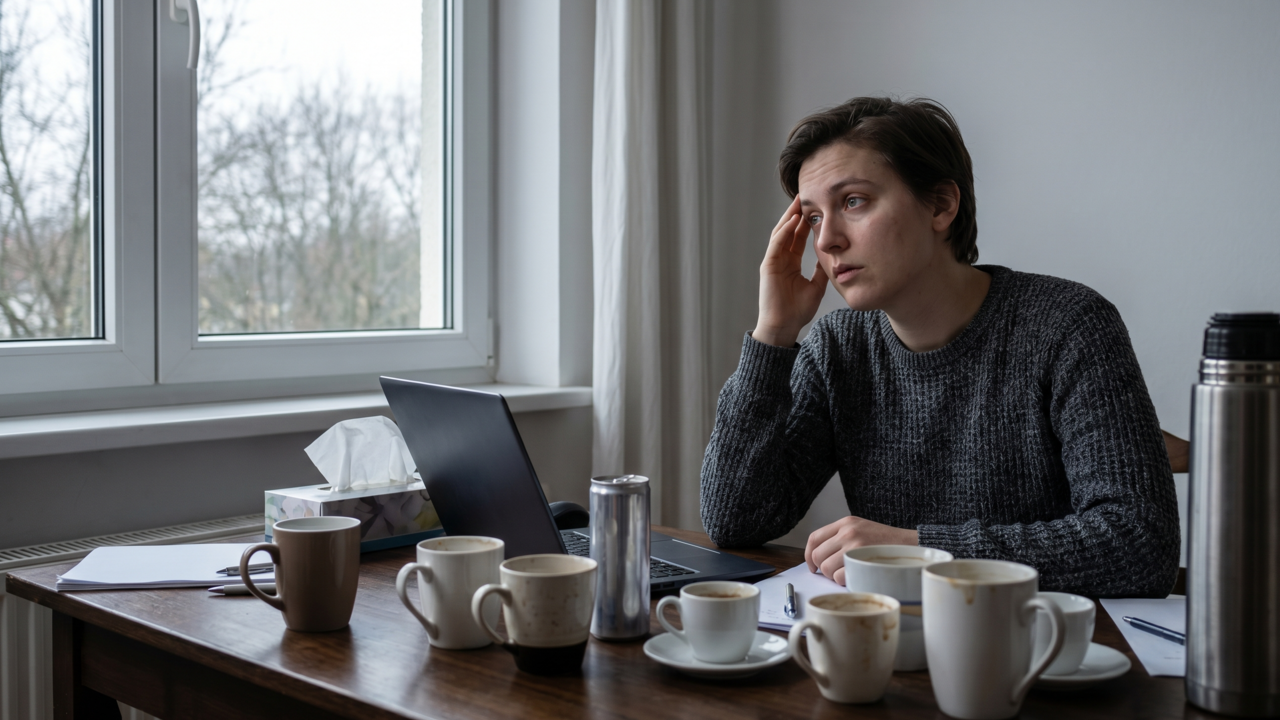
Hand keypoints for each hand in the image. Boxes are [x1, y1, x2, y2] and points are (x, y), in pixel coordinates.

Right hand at [751, 196, 827, 346]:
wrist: (783, 327)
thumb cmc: (797, 311)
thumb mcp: (816, 286)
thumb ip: (821, 271)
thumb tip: (831, 257)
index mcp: (790, 263)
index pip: (797, 237)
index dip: (805, 222)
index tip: (815, 208)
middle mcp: (780, 259)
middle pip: (787, 230)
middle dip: (796, 213)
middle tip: (805, 197)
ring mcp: (772, 261)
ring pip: (780, 233)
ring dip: (789, 217)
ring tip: (799, 202)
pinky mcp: (767, 266)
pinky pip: (776, 244)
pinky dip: (784, 231)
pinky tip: (793, 220)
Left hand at [804, 516, 918, 584]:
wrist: (910, 545)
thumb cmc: (885, 542)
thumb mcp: (861, 529)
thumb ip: (841, 537)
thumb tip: (820, 557)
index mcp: (845, 522)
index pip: (814, 538)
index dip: (809, 554)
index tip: (813, 565)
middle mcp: (847, 532)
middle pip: (818, 555)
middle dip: (822, 569)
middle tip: (834, 572)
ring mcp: (854, 545)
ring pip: (827, 568)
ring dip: (834, 576)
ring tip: (848, 573)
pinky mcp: (861, 560)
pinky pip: (840, 576)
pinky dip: (845, 581)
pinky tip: (856, 576)